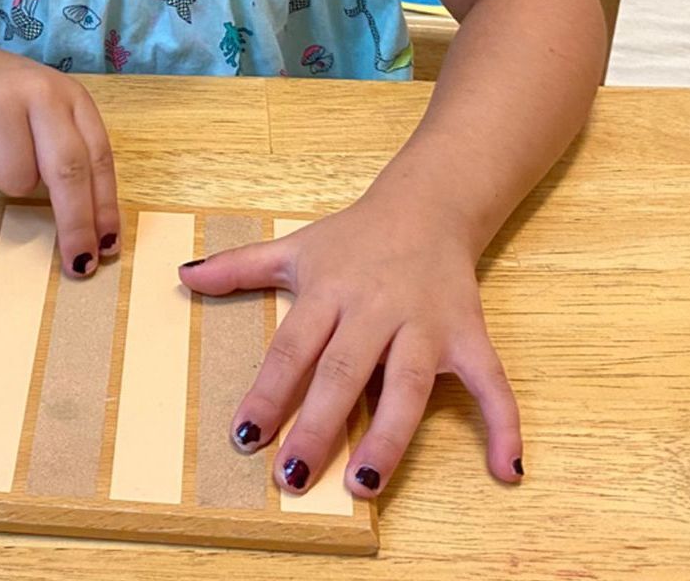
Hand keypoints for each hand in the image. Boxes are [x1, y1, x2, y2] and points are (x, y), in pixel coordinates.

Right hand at [0, 42, 120, 278]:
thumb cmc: (3, 103)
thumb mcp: (46, 115)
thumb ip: (71, 155)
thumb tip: (95, 230)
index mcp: (70, 96)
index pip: (98, 157)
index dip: (104, 207)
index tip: (108, 247)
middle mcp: (40, 92)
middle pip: (68, 171)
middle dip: (75, 223)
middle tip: (78, 263)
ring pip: (15, 180)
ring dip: (5, 182)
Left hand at [178, 188, 521, 496]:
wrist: (427, 205)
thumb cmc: (353, 238)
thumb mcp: (295, 247)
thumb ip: (239, 267)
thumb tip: (183, 277)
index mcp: (330, 291)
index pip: (293, 348)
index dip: (268, 392)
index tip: (244, 435)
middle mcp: (376, 309)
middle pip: (344, 372)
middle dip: (318, 425)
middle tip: (292, 477)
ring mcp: (425, 324)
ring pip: (407, 384)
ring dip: (388, 437)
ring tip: (364, 485)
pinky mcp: (468, 335)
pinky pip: (492, 382)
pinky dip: (504, 425)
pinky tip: (506, 470)